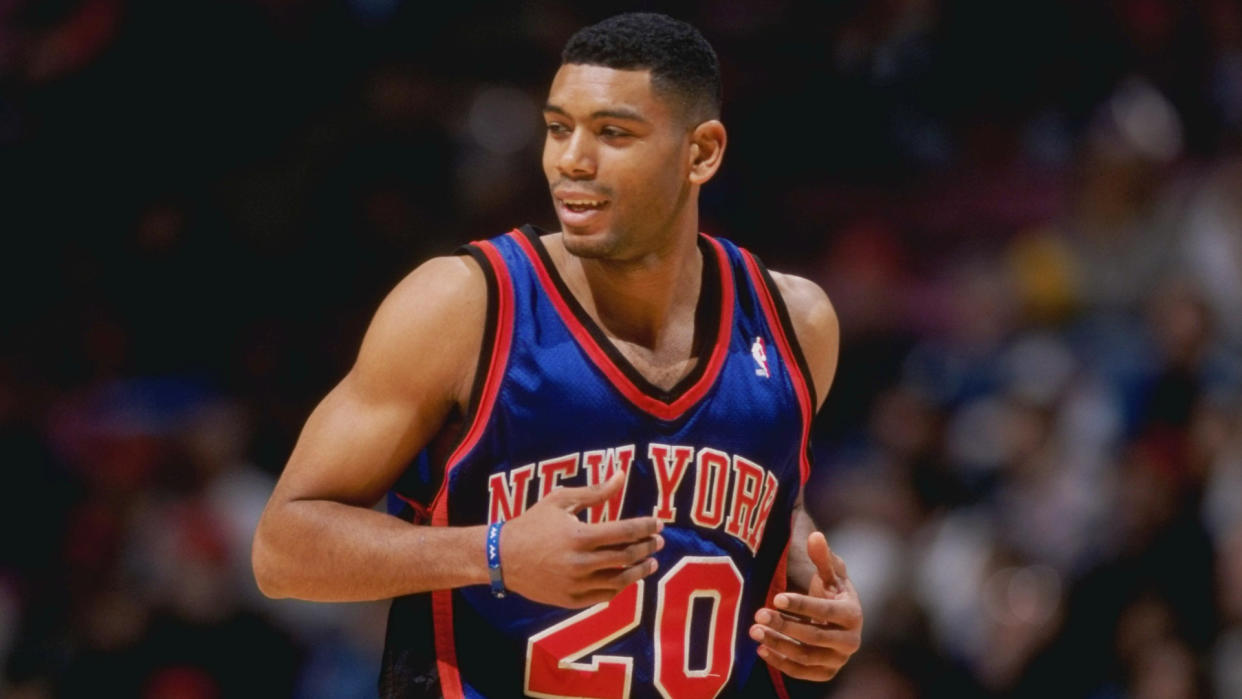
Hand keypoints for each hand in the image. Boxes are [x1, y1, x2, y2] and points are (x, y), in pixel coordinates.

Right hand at [499, 471, 663, 607]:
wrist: (502, 557)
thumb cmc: (532, 524)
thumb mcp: (561, 500)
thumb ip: (595, 491)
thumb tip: (621, 475)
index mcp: (580, 536)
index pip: (625, 532)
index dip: (646, 527)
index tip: (659, 523)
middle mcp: (580, 563)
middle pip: (627, 557)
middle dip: (648, 548)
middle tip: (659, 542)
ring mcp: (576, 584)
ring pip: (620, 581)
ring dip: (640, 571)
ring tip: (650, 563)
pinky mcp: (571, 600)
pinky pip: (604, 595)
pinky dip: (620, 587)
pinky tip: (626, 576)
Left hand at [750, 531, 861, 680]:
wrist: (838, 620)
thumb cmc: (831, 591)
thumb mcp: (829, 573)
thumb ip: (822, 557)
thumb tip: (815, 536)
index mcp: (853, 614)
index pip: (826, 612)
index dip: (801, 605)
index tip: (776, 597)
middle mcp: (851, 641)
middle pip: (814, 636)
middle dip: (784, 625)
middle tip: (758, 615)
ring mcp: (839, 660)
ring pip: (806, 657)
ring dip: (778, 644)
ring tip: (754, 631)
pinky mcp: (826, 673)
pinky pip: (802, 673)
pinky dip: (781, 663)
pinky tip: (761, 649)